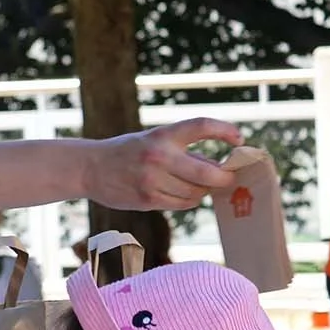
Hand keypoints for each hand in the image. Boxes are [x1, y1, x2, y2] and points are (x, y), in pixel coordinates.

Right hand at [87, 118, 242, 210]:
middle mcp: (158, 156)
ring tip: (199, 185)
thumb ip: (182, 151)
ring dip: (204, 190)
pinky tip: (184, 194)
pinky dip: (189, 200)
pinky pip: (182, 203)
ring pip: (196, 192)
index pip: (200, 126)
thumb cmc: (127, 152)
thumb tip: (217, 167)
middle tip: (228, 177)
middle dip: (223, 177)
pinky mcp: (148, 199)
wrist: (90, 168)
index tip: (239, 139)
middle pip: (206, 172)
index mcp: (161, 134)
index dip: (225, 130)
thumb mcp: (152, 141)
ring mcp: (152, 180)